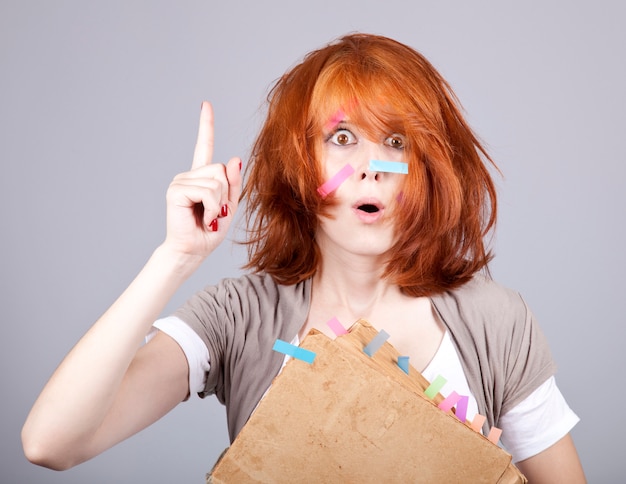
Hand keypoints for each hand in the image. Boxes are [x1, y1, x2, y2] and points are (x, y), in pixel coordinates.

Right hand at [163, 102, 241, 257]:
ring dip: (220, 204)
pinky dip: (213, 207)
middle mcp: (189, 175)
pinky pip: (207, 191)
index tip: (206, 104)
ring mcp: (180, 181)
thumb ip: (233, 183)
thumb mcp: (230, 205)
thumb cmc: (210, 231)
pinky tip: (204, 218)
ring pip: (216, 181)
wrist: (193, 250)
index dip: (206, 125)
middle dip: (226, 193)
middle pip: (220, 169)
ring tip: (209, 217)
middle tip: (215, 212)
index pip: (204, 146)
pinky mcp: (175, 191)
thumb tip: (233, 158)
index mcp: (201, 177)